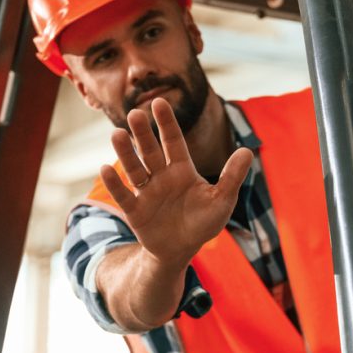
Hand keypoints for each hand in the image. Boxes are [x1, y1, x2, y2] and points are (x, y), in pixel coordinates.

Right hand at [99, 97, 252, 269]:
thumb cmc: (203, 222)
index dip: (167, 124)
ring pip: (135, 169)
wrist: (181, 249)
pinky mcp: (135, 211)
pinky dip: (115, 184)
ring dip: (125, 153)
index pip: (173, 142)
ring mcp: (146, 192)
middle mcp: (161, 176)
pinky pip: (123, 195)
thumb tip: (247, 151)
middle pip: (150, 151)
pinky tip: (105, 169)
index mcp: (182, 170)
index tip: (159, 102)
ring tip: (117, 134)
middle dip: (143, 134)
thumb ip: (232, 176)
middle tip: (134, 114)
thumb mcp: (222, 200)